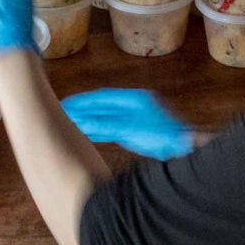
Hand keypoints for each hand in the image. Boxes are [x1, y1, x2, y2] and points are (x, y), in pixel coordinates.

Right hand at [62, 89, 196, 158]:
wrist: (181, 147)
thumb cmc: (160, 135)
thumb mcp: (129, 129)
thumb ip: (105, 125)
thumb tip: (82, 121)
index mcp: (134, 98)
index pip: (103, 97)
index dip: (84, 101)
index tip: (67, 103)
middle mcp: (133, 106)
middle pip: (103, 107)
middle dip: (84, 110)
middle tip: (63, 112)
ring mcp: (134, 119)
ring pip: (107, 119)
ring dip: (89, 120)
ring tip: (70, 122)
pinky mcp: (135, 131)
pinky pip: (112, 129)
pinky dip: (99, 130)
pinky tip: (87, 132)